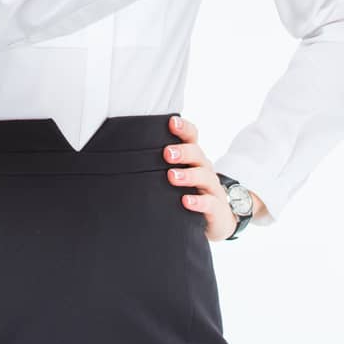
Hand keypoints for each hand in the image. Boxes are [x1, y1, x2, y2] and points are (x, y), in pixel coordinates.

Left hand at [163, 115, 260, 240]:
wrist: (218, 220)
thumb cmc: (189, 192)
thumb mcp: (176, 176)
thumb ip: (158, 165)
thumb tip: (125, 158)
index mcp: (193, 158)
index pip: (192, 137)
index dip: (183, 128)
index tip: (171, 122)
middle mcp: (204, 169)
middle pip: (197, 154)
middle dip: (182, 151)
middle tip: (167, 153)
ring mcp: (212, 188)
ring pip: (204, 176)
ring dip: (188, 175)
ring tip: (172, 177)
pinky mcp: (217, 208)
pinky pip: (210, 203)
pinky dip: (198, 201)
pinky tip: (185, 201)